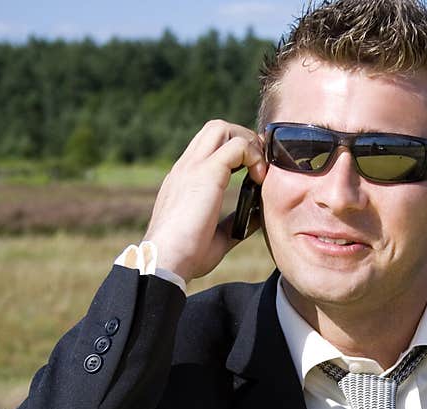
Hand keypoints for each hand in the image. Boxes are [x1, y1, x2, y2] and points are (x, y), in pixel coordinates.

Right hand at [143, 120, 266, 280]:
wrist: (166, 260)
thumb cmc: (187, 255)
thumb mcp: (217, 235)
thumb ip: (233, 222)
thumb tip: (255, 216)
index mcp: (185, 180)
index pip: (209, 146)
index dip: (236, 151)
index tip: (254, 171)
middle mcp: (186, 167)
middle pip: (215, 129)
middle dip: (244, 138)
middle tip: (260, 164)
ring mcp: (193, 167)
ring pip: (222, 128)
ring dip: (248, 143)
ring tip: (260, 170)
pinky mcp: (206, 173)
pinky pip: (237, 146)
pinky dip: (253, 155)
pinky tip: (260, 178)